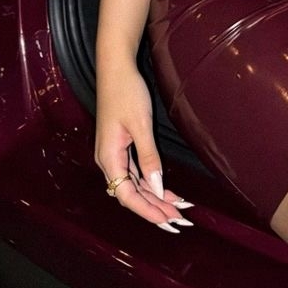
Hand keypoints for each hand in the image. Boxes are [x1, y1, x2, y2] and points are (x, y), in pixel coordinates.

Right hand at [95, 60, 193, 232]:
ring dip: (154, 196)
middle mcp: (108, 160)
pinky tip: (165, 188)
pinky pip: (135, 171)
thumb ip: (148, 158)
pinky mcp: (120, 145)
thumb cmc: (126, 91)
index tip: (167, 219)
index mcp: (108, 158)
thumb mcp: (141, 125)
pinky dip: (150, 180)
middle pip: (131, 193)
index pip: (126, 195)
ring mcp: (113, 153)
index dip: (147, 210)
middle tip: (179, 220)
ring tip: (177, 208)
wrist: (116, 67)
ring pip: (134, 183)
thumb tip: (156, 187)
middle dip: (154, 207)